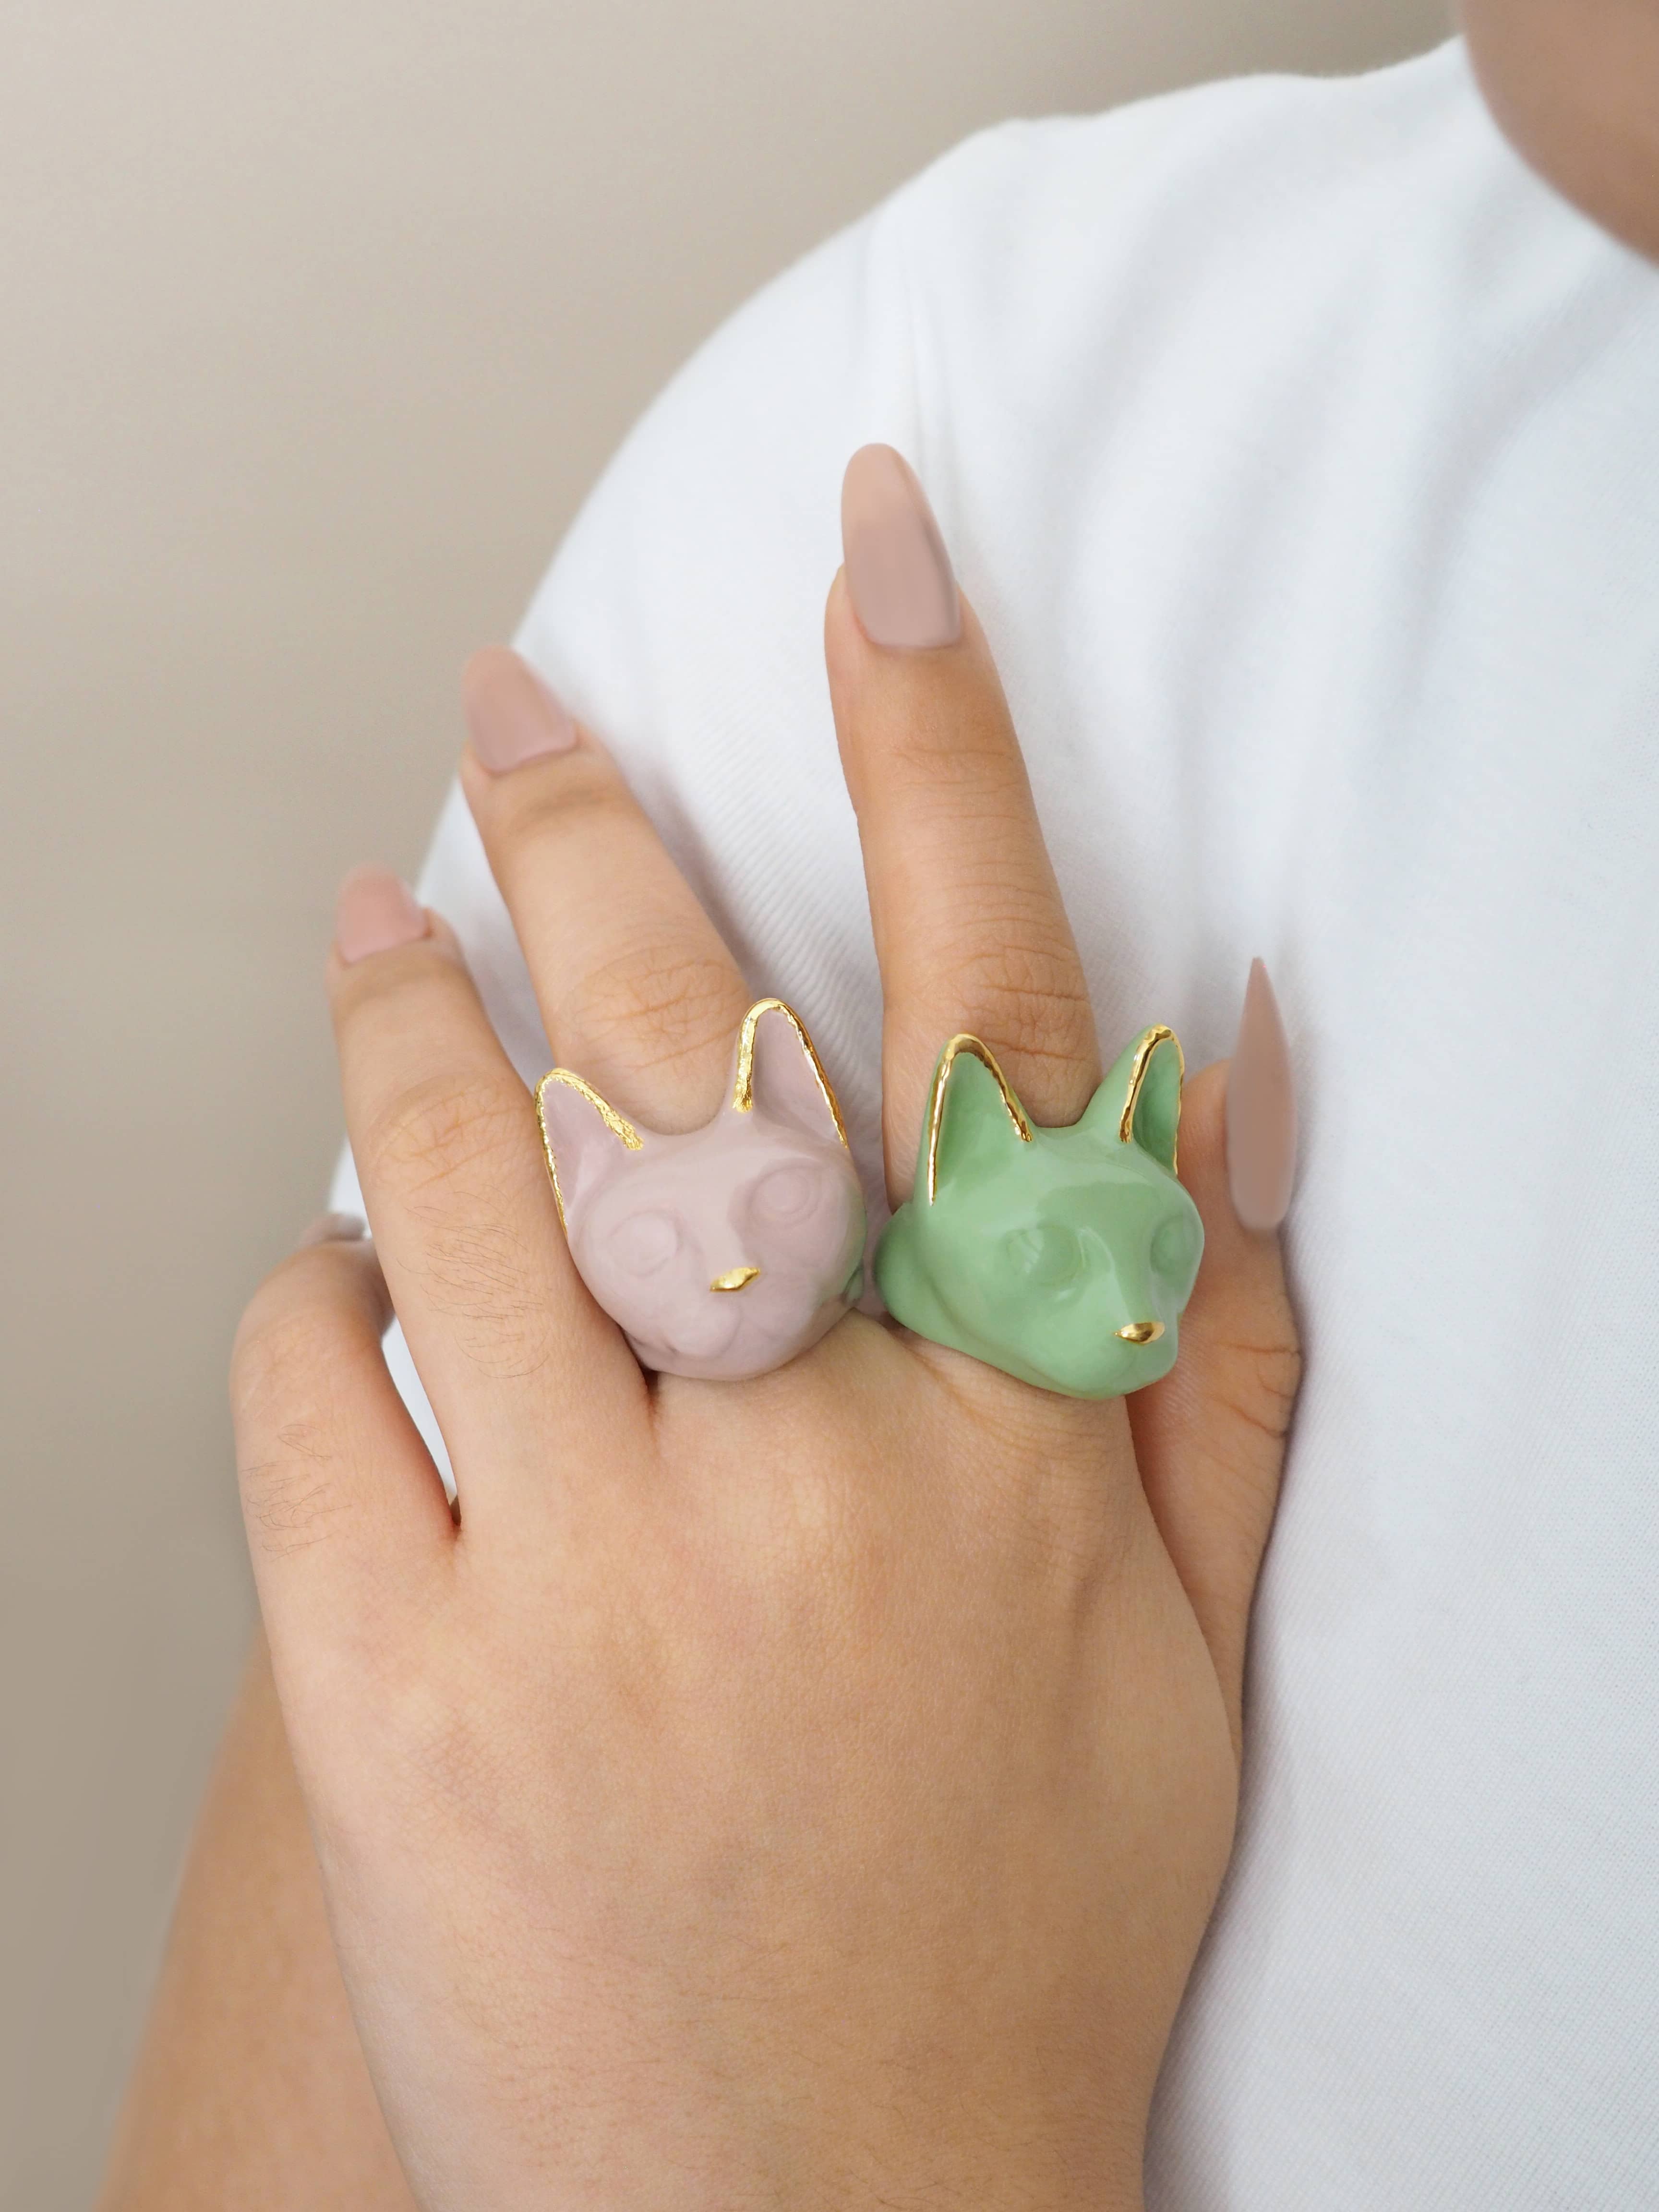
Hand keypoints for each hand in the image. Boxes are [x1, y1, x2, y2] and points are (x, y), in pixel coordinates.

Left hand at [233, 482, 1298, 2209]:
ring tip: (383, 923)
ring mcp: (573, 1586)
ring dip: (410, 1020)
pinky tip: (353, 1288)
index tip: (870, 554)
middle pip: (679, 1047)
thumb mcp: (1187, 1644)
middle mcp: (801, 1479)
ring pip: (458, 1185)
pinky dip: (312, 1299)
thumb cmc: (1021, 1919)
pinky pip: (305, 1394)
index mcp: (1008, 1446)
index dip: (928, 741)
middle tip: (515, 700)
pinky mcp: (387, 1700)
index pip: (982, 1009)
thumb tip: (1243, 1053)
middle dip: (586, 826)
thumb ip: (1228, 1342)